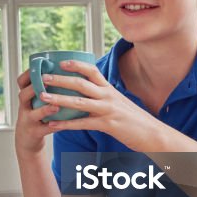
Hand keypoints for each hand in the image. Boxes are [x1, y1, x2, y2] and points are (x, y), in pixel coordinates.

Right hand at [14, 68, 60, 157]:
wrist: (27, 141)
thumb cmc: (36, 117)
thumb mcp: (35, 102)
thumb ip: (44, 90)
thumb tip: (64, 71)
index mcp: (26, 97)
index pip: (21, 82)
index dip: (28, 74)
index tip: (39, 65)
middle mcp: (24, 107)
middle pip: (23, 95)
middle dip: (33, 88)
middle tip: (46, 82)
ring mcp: (28, 121)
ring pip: (34, 114)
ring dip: (45, 109)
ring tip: (56, 106)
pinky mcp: (35, 133)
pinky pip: (45, 129)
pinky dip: (55, 126)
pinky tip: (64, 124)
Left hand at [33, 60, 155, 149]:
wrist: (153, 134)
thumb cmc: (134, 119)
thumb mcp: (119, 102)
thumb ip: (104, 96)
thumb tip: (89, 92)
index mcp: (110, 89)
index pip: (92, 70)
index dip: (76, 65)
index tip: (61, 62)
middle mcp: (108, 96)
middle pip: (81, 84)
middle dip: (61, 80)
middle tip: (44, 77)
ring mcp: (108, 110)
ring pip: (79, 102)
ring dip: (59, 99)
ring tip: (43, 97)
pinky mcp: (107, 125)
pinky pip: (82, 124)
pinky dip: (66, 124)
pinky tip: (53, 124)